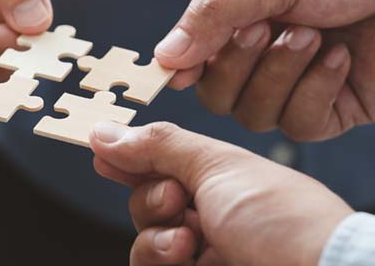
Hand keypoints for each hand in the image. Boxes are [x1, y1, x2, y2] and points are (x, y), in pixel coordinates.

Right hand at [90, 122, 352, 265]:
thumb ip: (157, 146)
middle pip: (147, 200)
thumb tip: (105, 131)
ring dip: (154, 231)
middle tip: (176, 196)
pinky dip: (156, 255)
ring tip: (186, 235)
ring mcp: (204, 252)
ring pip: (144, 236)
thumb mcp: (217, 164)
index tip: (102, 152)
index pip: (163, 161)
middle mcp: (212, 215)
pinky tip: (184, 251)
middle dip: (151, 196)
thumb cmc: (283, 219)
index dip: (131, 156)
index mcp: (224, 180)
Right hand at [154, 0, 374, 140]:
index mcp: (247, 17)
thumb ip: (216, 13)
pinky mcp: (339, 108)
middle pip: (219, 96)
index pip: (196, 58)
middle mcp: (269, 55)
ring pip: (257, 116)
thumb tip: (163, 56)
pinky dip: (314, 93)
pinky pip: (302, 125)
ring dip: (279, 76)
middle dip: (236, 67)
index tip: (176, 72)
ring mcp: (302, 85)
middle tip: (265, 30)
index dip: (183, 68)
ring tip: (313, 36)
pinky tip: (339, 57)